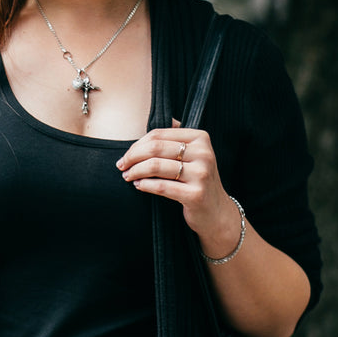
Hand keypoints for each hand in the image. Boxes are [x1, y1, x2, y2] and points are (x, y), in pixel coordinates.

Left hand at [116, 120, 241, 257]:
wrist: (216, 211)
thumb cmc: (196, 180)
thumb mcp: (192, 155)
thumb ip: (173, 138)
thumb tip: (147, 124)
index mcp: (201, 138)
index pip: (159, 135)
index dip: (137, 145)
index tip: (126, 155)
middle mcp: (204, 153)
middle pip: (155, 148)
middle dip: (132, 157)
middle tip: (122, 166)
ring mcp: (201, 174)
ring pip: (156, 166)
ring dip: (135, 171)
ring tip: (128, 176)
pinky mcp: (196, 195)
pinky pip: (161, 186)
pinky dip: (144, 185)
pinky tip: (138, 185)